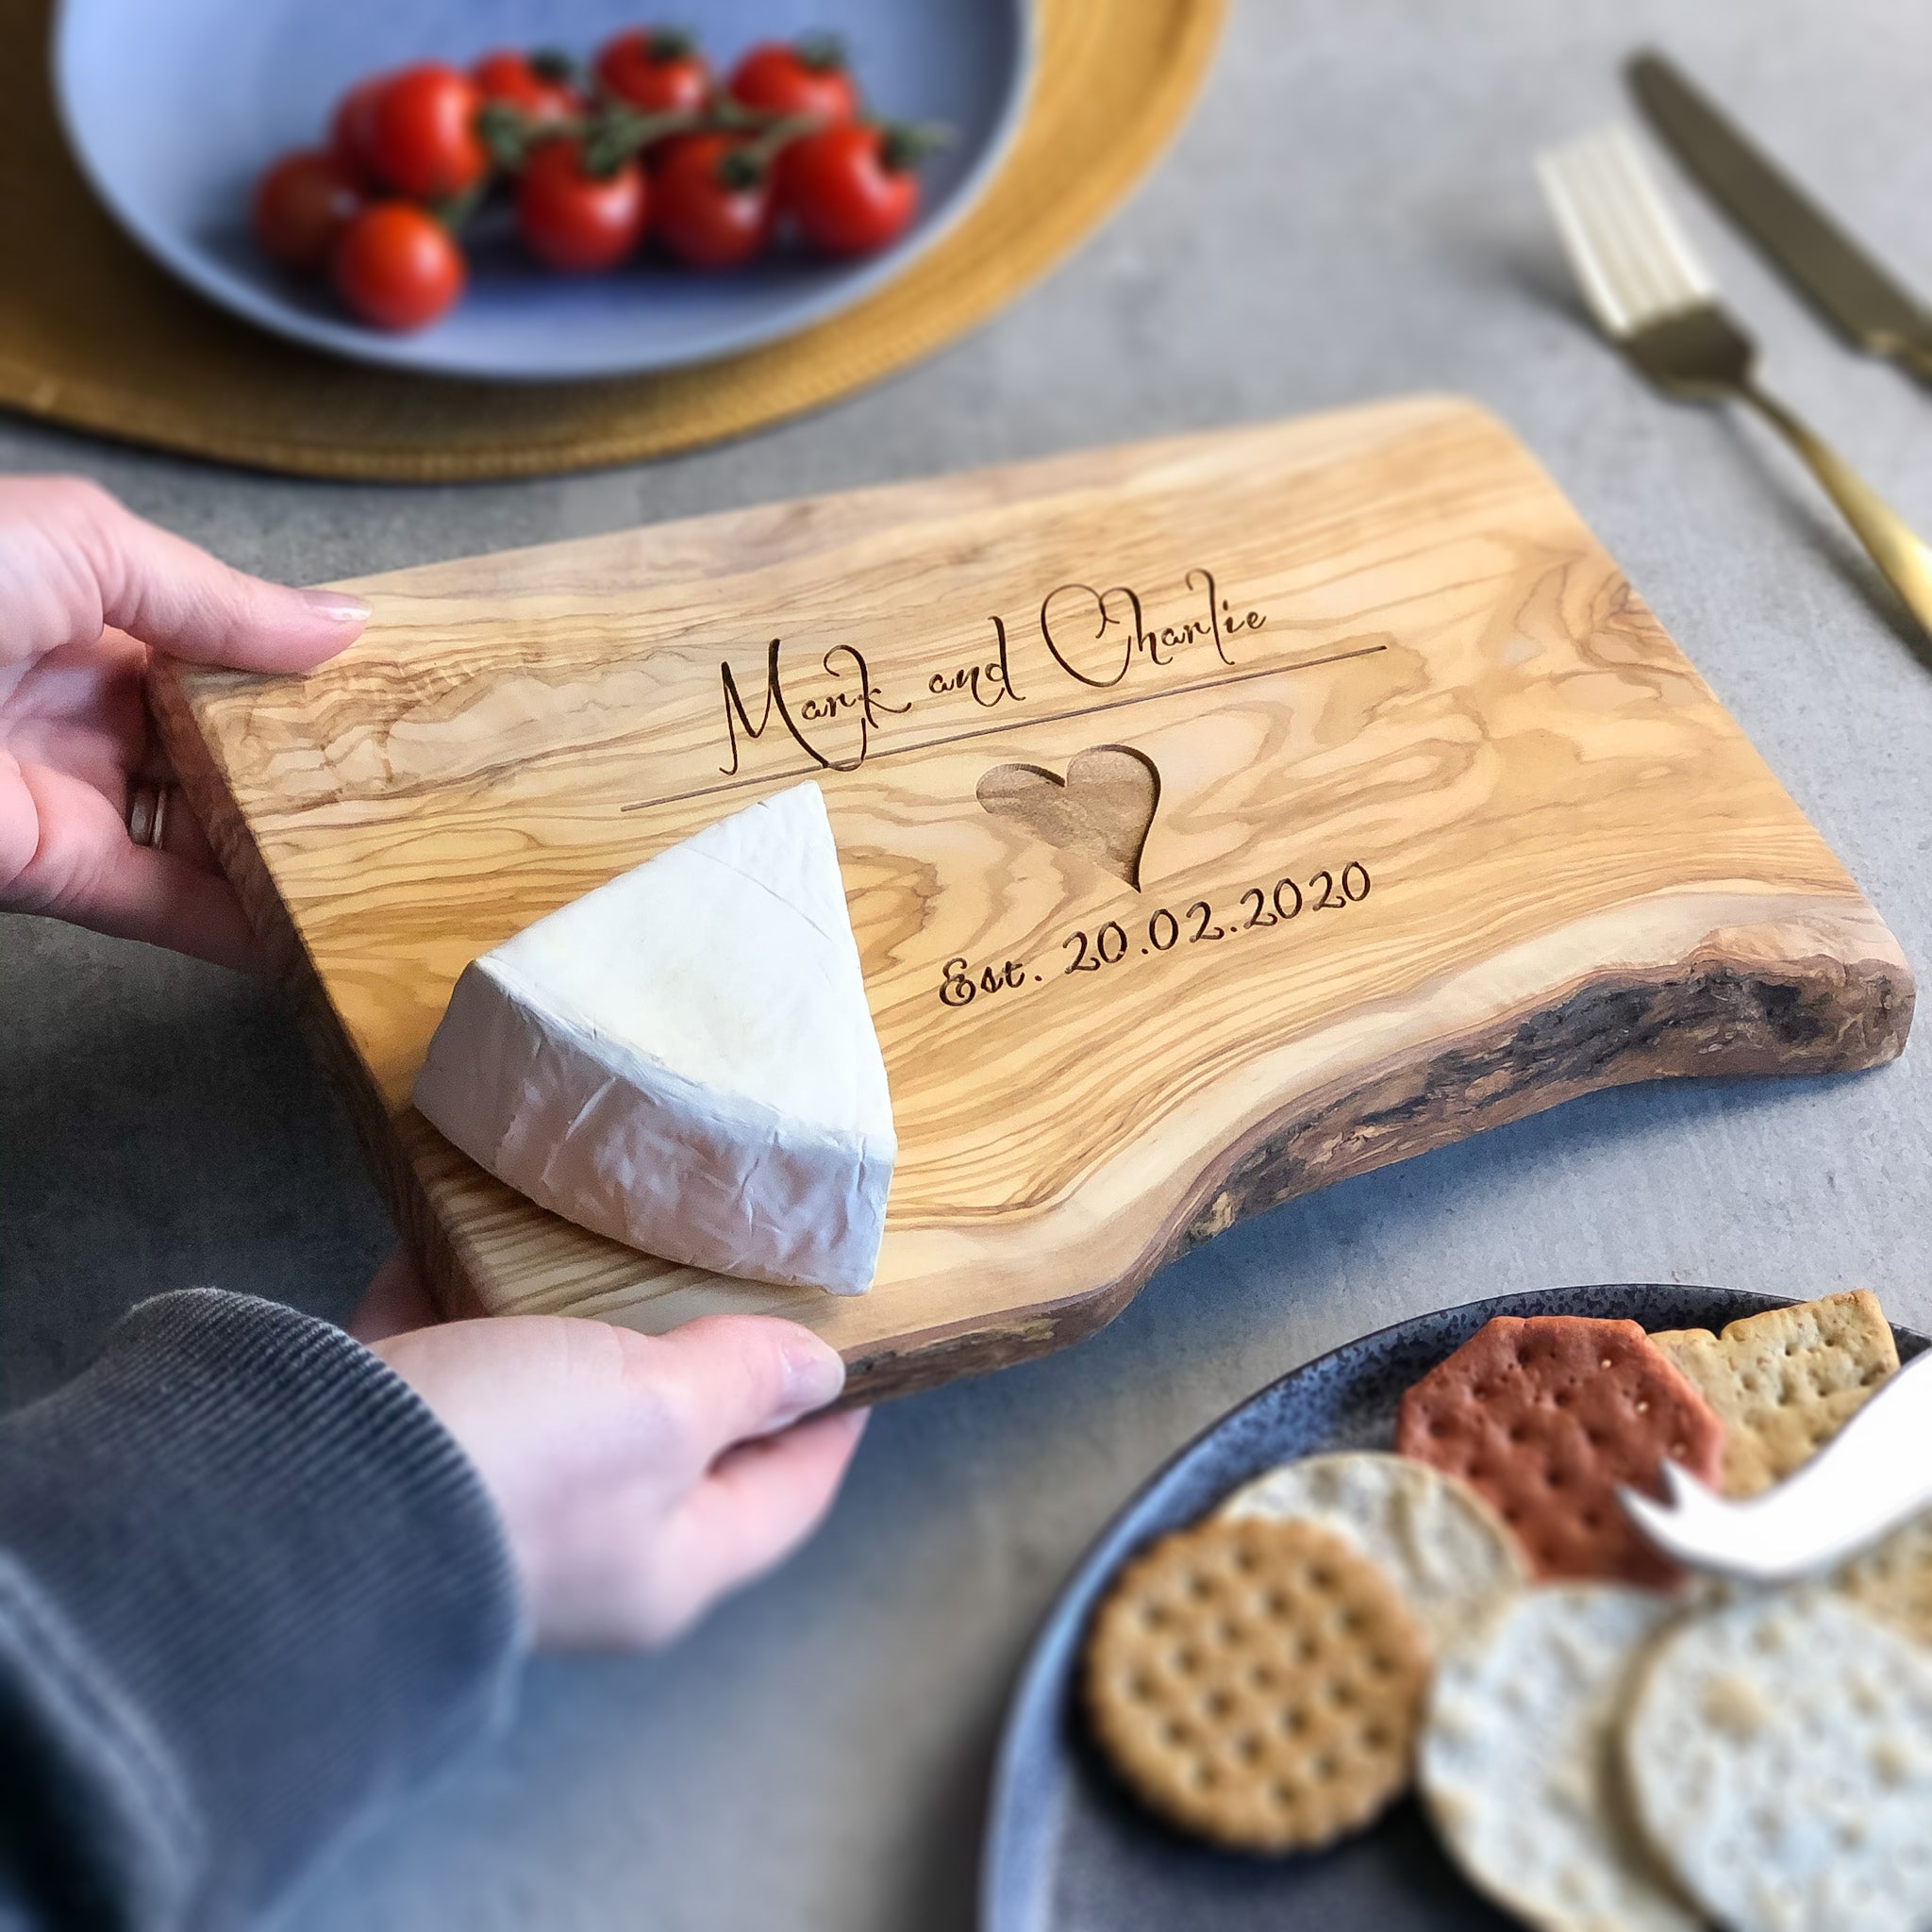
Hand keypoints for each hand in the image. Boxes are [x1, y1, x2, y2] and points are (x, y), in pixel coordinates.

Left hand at [0, 477, 368, 969]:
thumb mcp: (82, 545)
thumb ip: (217, 601)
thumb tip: (347, 628)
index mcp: (80, 611)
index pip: (218, 651)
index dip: (303, 671)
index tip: (399, 692)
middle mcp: (80, 705)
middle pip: (223, 748)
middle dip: (315, 765)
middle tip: (429, 785)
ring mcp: (70, 793)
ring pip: (206, 831)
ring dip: (295, 849)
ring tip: (404, 860)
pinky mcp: (52, 872)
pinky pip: (166, 904)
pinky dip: (242, 924)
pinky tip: (322, 929)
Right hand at [354, 1252, 866, 1648]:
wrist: (303, 1495)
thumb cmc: (518, 1464)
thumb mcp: (659, 1411)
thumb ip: (739, 1382)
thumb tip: (819, 1376)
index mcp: (668, 1561)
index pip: (787, 1495)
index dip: (832, 1424)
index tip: (862, 1357)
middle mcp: (583, 1545)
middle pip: (675, 1446)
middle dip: (704, 1366)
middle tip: (736, 1274)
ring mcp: (489, 1495)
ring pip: (554, 1393)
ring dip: (575, 1322)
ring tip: (612, 1238)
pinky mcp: (402, 1439)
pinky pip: (449, 1350)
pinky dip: (459, 1293)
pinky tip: (472, 1232)